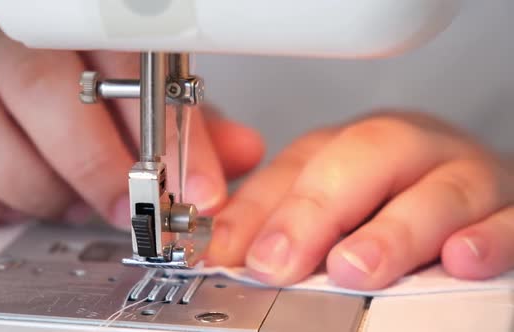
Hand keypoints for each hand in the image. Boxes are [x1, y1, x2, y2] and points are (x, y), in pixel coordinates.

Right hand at [0, 26, 264, 228]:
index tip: (192, 187)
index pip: (124, 64)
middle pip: (41, 91)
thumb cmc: (87, 110)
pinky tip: (28, 201)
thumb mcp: (152, 118)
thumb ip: (194, 133)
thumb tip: (242, 153)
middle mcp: (18, 56)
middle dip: (95, 165)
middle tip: (130, 207)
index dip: (161, 128)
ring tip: (75, 201)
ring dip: (44, 190)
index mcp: (80, 41)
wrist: (12, 110)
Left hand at [207, 111, 513, 289]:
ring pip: (436, 187)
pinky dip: (488, 238)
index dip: (256, 210)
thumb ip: (283, 220)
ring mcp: (464, 175)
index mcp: (357, 148)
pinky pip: (508, 218)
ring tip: (355, 267)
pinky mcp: (511, 207)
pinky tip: (461, 259)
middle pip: (363, 157)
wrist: (480, 193)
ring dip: (391, 231)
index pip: (298, 166)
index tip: (224, 252)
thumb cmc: (399, 200)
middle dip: (315, 210)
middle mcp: (409, 152)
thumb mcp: (337, 203)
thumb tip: (225, 250)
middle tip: (279, 260)